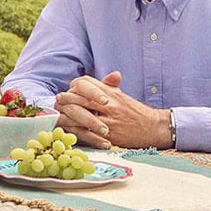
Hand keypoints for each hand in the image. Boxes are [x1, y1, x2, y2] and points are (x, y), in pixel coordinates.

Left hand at [54, 71, 169, 148]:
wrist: (154, 127)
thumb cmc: (135, 112)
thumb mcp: (121, 95)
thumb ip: (108, 86)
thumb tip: (102, 76)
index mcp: (110, 92)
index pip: (86, 84)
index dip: (74, 87)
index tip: (66, 92)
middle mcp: (109, 103)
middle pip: (80, 98)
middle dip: (65, 101)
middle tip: (56, 103)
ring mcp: (109, 118)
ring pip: (81, 115)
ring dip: (67, 116)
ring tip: (58, 117)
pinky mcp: (110, 133)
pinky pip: (88, 132)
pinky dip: (76, 131)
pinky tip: (68, 131)